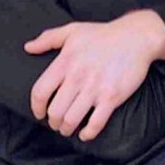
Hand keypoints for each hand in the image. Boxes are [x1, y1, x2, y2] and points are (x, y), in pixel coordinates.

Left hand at [24, 11, 164, 140]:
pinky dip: (88, 133)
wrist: (137, 37)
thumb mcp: (73, 30)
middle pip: (55, 110)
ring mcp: (95, 88)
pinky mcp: (112, 97)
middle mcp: (77, 77)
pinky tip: (85, 134)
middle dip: (53, 122)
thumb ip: (48, 38)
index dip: (36, 107)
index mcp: (65, 62)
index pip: (40, 92)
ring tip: (68, 129)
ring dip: (67, 129)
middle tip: (56, 123)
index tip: (39, 114)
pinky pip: (96, 123)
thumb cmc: (104, 34)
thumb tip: (28, 48)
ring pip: (72, 120)